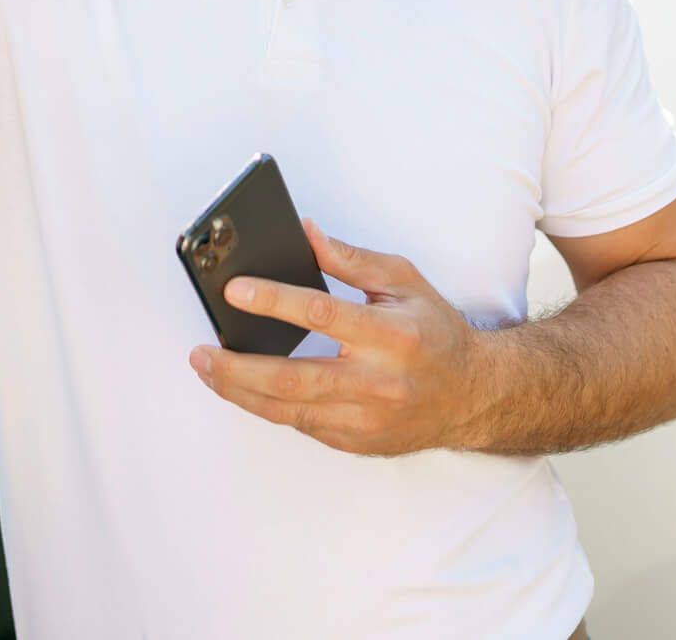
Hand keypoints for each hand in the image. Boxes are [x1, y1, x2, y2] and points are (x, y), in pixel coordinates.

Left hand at [188, 218, 489, 456]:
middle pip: (293, 379)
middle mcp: (377, 383)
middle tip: (200, 353)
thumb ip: (351, 259)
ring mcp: (366, 421)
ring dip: (241, 392)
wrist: (474, 395)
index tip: (234, 290)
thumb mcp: (404, 281)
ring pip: (289, 412)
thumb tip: (304, 233)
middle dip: (238, 368)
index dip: (273, 301)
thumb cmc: (437, 333)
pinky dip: (270, 406)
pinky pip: (302, 426)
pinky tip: (246, 389)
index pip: (321, 314)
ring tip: (208, 370)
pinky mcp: (357, 443)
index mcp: (390, 335)